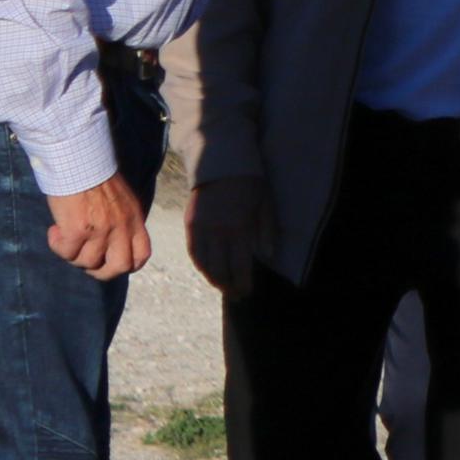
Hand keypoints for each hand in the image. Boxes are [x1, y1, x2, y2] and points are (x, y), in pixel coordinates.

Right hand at [47, 176, 147, 281]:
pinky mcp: (78, 230)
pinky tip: (55, 230)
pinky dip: (57, 245)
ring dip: (72, 255)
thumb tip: (109, 245)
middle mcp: (121, 227)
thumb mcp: (121, 201)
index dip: (127, 265)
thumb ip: (120, 222)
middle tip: (84, 259)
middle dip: (100, 271)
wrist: (78, 162)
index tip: (109, 262)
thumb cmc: (95, 178)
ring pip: (87, 263)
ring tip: (66, 236)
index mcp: (134, 219)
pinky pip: (66, 252)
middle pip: (119, 267)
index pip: (142, 255)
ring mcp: (101, 230)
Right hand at [189, 174, 271, 293]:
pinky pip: (193, 251)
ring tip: (223, 287)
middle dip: (228, 286)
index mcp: (239, 228)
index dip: (243, 282)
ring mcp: (201, 229)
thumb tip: (268, 256)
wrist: (222, 163)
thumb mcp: (267, 205)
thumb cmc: (252, 184)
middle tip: (237, 295)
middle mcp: (217, 232)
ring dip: (213, 279)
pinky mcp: (190, 224)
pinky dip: (200, 265)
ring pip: (203, 263)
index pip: (240, 265)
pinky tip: (207, 271)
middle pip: (219, 269)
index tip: (247, 293)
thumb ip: (268, 231)